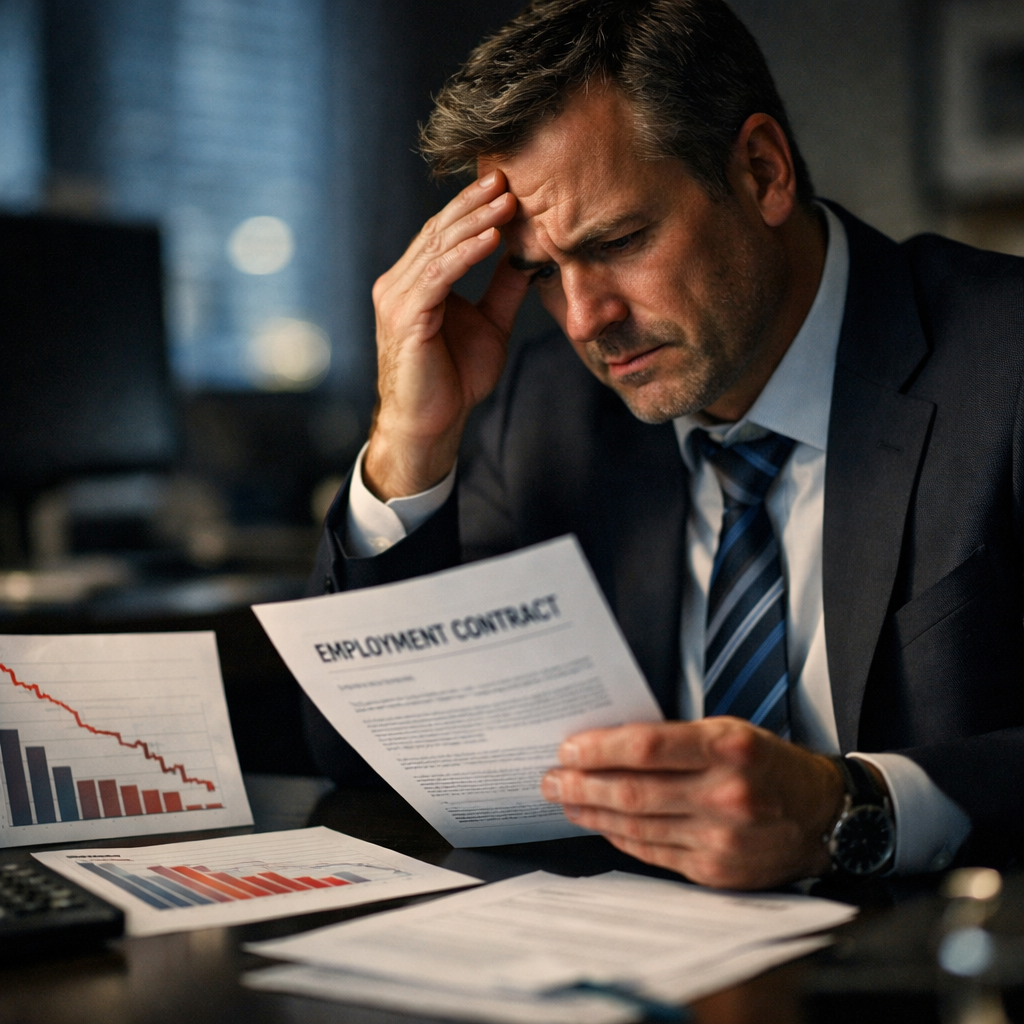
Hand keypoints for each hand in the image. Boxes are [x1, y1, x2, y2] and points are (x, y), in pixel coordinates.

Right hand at [365, 170, 529, 499]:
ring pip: (438, 248)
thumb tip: (527, 255)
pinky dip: (465, 255)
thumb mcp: (490, 325)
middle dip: (475, 204)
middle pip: (439, 231)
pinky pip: (438, 276)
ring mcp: (398, 298)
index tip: (507, 183)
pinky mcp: (405, 317)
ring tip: (506, 201)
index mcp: (416, 281)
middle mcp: (399, 283)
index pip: (444, 234)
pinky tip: (492, 239)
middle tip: (507, 177)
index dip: (474, 207)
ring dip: (475, 222)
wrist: (431, 426)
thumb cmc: (454, 381)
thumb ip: (502, 289)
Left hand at [540, 718, 846, 889]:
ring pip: (636, 825)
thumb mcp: (728, 732)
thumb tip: (608, 745)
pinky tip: (600, 822)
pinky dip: (619, 836)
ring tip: (565, 799)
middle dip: (581, 784)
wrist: (822, 815)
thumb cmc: (766, 763)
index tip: (568, 748)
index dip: (599, 749)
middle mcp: (725, 795)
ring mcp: (721, 839)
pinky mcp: (716, 870)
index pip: (645, 747)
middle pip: (633, 791)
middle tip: (550, 779)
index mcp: (727, 748)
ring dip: (591, 812)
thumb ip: (674, 739)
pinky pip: (652, 852)